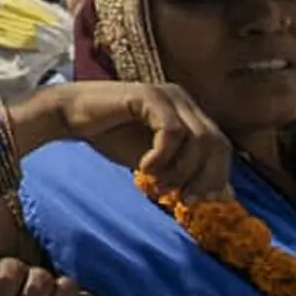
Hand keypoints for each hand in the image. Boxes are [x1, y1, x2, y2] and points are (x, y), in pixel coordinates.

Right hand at [23, 81, 229, 199]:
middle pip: (217, 143)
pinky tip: (144, 168)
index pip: (222, 147)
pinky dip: (162, 156)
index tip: (196, 201)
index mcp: (189, 113)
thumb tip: (224, 194)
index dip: (216, 176)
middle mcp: (183, 99)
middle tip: (182, 199)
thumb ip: (186, 172)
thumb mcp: (157, 162)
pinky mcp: (149, 95)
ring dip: (181, 170)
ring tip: (158, 185)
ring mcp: (168, 95)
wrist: (71, 116)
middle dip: (204, 177)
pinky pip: (171, 131)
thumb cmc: (111, 136)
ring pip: (198, 140)